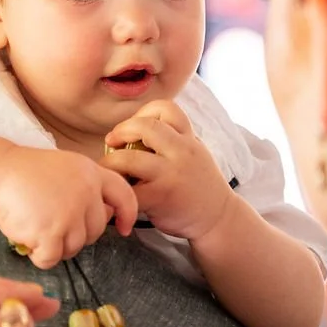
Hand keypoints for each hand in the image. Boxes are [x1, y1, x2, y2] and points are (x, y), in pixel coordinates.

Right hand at [0, 146, 137, 268]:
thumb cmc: (29, 174)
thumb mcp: (68, 168)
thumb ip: (88, 188)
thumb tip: (108, 215)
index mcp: (91, 174)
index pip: (123, 195)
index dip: (127, 214)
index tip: (124, 228)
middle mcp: (86, 193)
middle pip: (95, 231)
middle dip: (76, 235)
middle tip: (52, 226)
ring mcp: (69, 213)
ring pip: (74, 247)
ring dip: (56, 246)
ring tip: (37, 229)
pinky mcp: (50, 232)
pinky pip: (52, 258)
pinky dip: (40, 256)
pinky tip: (29, 241)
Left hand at [99, 100, 233, 240]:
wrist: (218, 218)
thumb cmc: (197, 184)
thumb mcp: (191, 152)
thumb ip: (169, 140)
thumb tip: (129, 132)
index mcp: (188, 138)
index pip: (164, 107)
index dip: (142, 113)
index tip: (133, 128)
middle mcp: (182, 151)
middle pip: (143, 126)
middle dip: (120, 131)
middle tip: (111, 143)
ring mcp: (171, 174)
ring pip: (128, 159)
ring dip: (110, 163)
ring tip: (109, 171)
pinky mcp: (161, 197)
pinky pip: (128, 190)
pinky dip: (117, 191)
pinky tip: (118, 194)